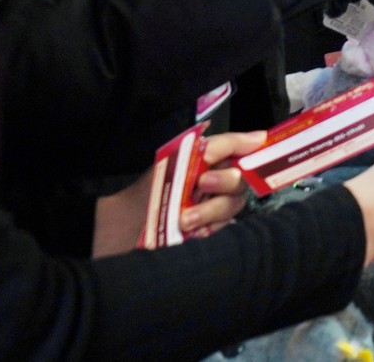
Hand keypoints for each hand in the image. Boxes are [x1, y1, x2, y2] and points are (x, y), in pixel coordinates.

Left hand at [88, 129, 264, 255]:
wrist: (116, 234)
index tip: (257, 144)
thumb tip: (254, 136)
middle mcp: (212, 184)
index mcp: (204, 161)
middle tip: (202, 185)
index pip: (236, 148)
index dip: (247, 145)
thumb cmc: (142, 194)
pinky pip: (224, 231)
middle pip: (241, 179)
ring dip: (211, 210)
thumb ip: (209, 146)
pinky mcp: (206, 237)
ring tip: (184, 219)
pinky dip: (209, 230)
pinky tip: (191, 232)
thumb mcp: (172, 162)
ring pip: (233, 206)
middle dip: (226, 181)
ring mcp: (211, 212)